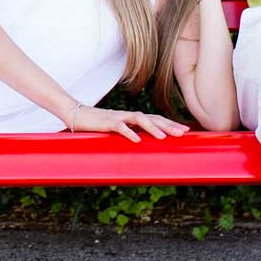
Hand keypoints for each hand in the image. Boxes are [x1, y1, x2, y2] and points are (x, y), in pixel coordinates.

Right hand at [64, 105, 190, 140]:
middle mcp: (128, 115)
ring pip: (139, 119)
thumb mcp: (115, 132)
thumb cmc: (96, 125)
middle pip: (152, 118)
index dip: (170, 124)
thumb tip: (141, 146)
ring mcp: (118, 117)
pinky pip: (120, 126)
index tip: (186, 130)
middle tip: (184, 133)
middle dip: (169, 125)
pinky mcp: (106, 122)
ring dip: (153, 128)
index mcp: (131, 118)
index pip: (155, 119)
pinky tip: (137, 140)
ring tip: (164, 137)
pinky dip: (129, 132)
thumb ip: (127, 135)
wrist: (75, 114)